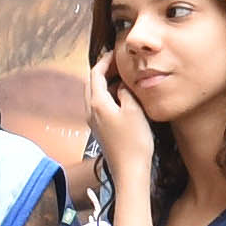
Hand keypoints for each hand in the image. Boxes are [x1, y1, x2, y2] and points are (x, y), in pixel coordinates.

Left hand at [84, 49, 152, 186]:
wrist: (129, 171)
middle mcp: (91, 112)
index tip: (116, 53)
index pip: (95, 74)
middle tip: (118, 63)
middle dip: (103, 70)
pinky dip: (108, 95)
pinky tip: (121, 97)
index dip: (105, 61)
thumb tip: (121, 84)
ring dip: (105, 83)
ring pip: (94, 95)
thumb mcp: (134, 110)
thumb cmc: (133, 142)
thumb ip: (125, 92)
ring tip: (122, 76)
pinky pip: (99, 105)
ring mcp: (94, 122)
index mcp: (97, 103)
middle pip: (91, 83)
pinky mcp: (100, 130)